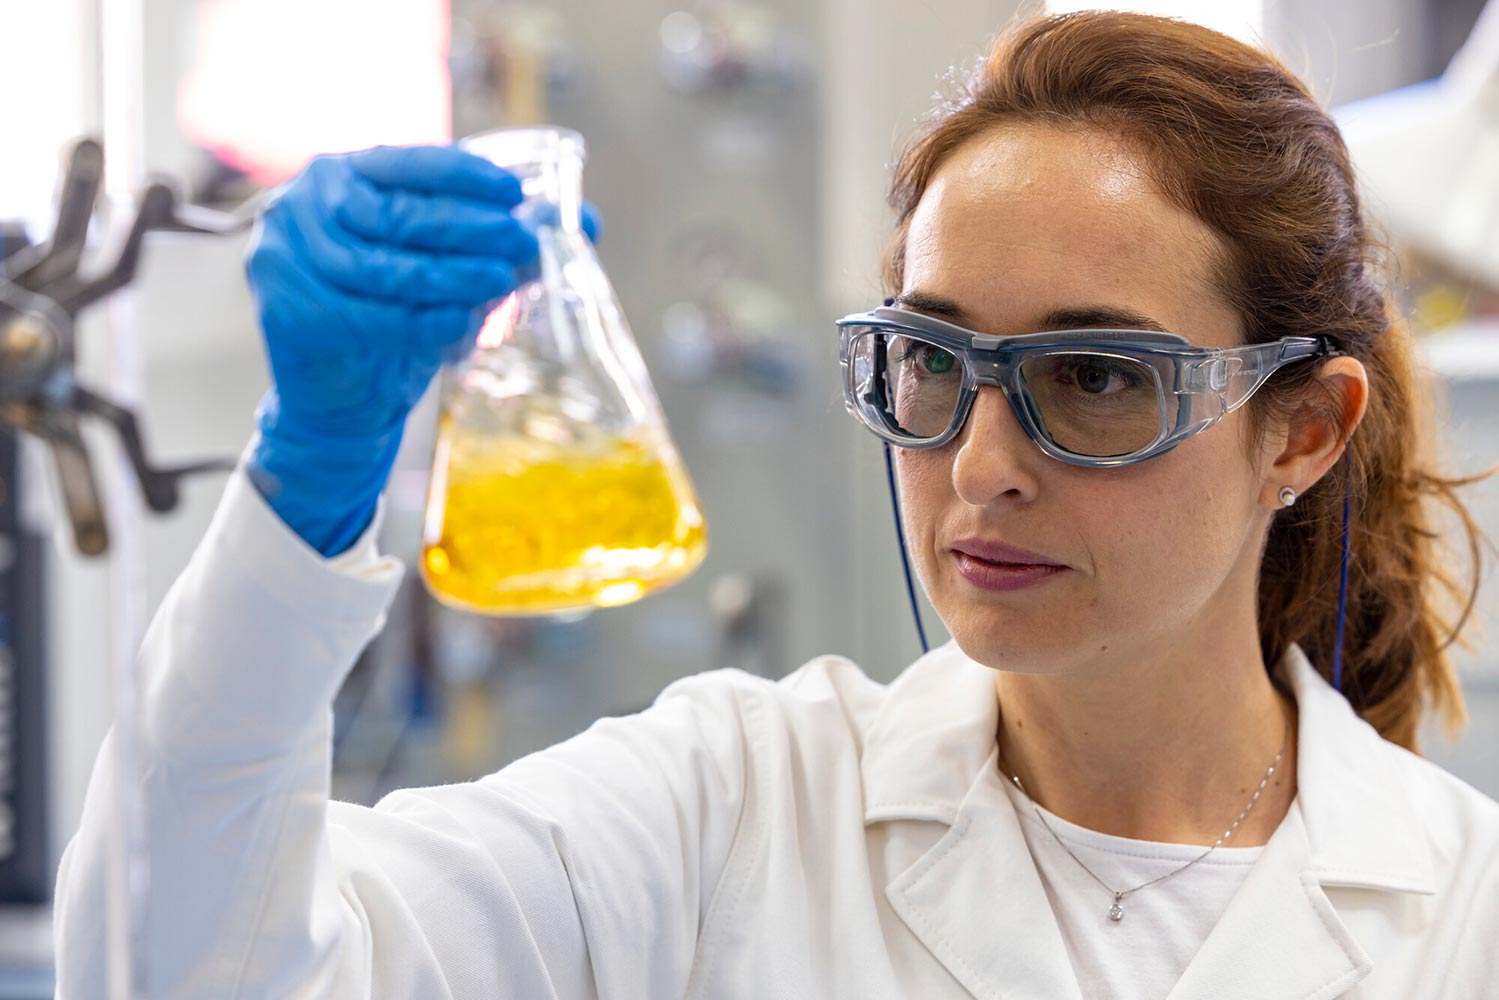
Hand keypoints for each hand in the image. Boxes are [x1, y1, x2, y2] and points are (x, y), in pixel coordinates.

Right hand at [243, 144, 598, 556]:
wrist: (340, 399)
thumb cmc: (396, 320)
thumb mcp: (446, 270)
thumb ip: (502, 239)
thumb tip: (590, 223)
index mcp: (339, 176)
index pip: (406, 162)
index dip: (462, 176)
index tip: (513, 193)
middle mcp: (302, 208)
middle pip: (399, 215)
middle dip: (467, 228)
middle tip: (521, 242)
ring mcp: (288, 258)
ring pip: (386, 267)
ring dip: (450, 275)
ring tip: (500, 281)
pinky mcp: (290, 312)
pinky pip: (371, 317)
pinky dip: (422, 322)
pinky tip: (460, 326)